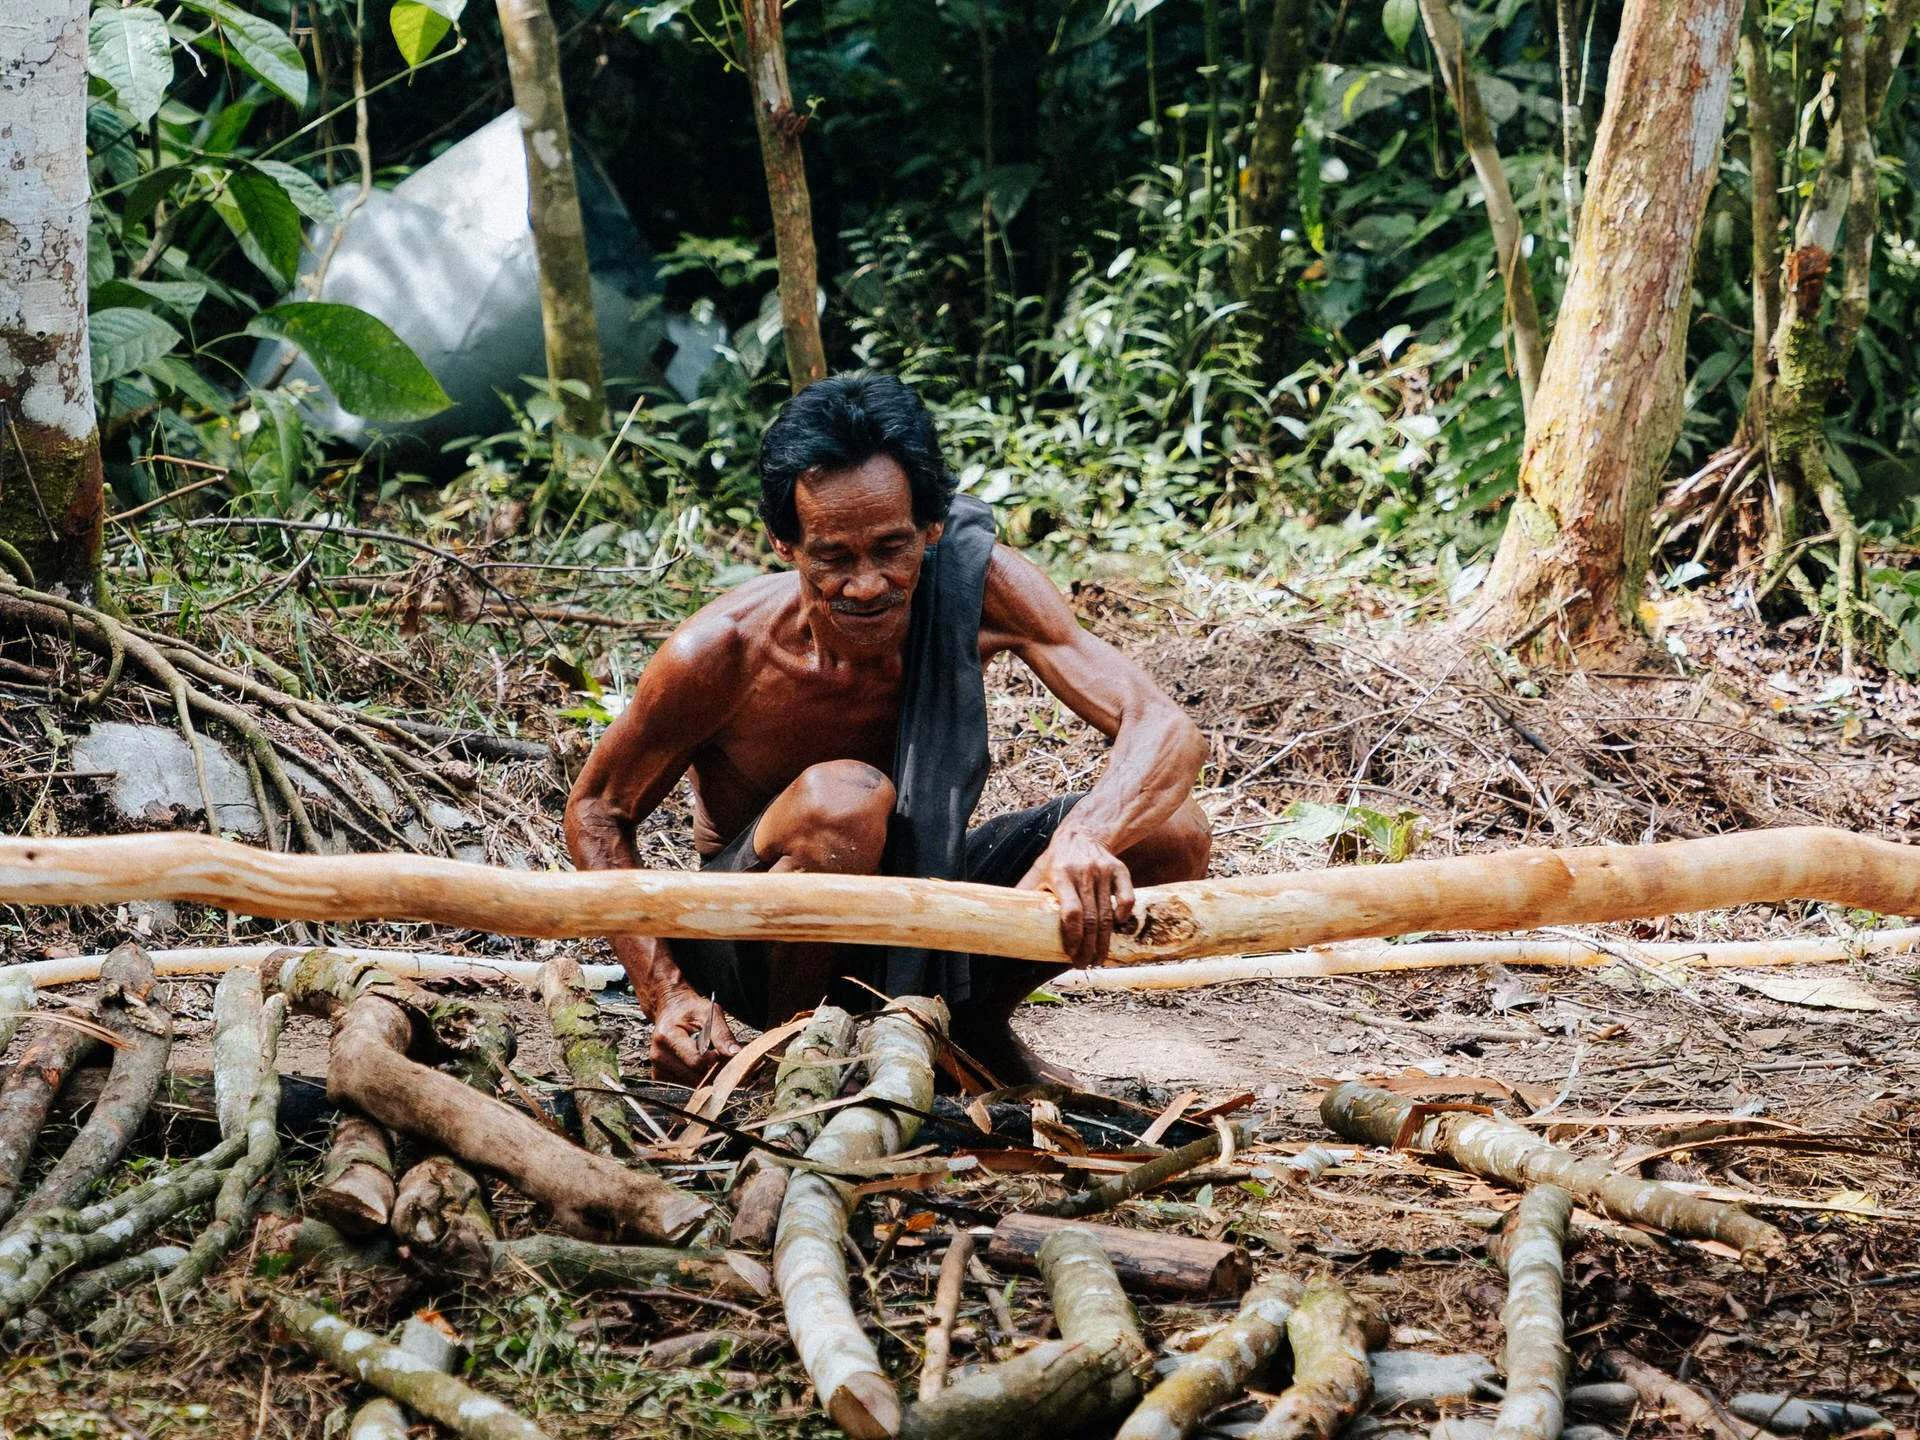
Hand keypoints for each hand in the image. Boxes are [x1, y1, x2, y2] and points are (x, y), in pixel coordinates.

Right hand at [650, 988, 740, 1085]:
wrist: (670, 1011)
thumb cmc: (690, 1010)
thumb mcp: (709, 1012)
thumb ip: (722, 1034)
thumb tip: (735, 1053)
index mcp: (667, 1036)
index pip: (697, 1061)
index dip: (714, 1058)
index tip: (718, 1050)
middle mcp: (658, 1055)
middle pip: (695, 1076)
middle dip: (711, 1068)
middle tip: (715, 1054)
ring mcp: (657, 1068)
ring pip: (692, 1084)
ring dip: (704, 1074)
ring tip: (704, 1056)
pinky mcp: (660, 1077)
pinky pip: (686, 1085)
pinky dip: (696, 1077)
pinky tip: (696, 1063)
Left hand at [1017, 827, 1135, 966]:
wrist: (1082, 834)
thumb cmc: (1055, 860)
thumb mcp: (1037, 872)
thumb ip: (1025, 894)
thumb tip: (1005, 922)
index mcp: (1060, 875)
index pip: (1071, 913)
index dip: (1073, 937)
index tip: (1071, 953)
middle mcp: (1083, 873)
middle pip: (1091, 919)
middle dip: (1088, 947)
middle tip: (1084, 963)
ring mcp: (1103, 871)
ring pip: (1108, 914)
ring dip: (1104, 941)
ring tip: (1098, 957)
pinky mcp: (1119, 869)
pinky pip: (1127, 898)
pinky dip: (1123, 915)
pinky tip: (1116, 926)